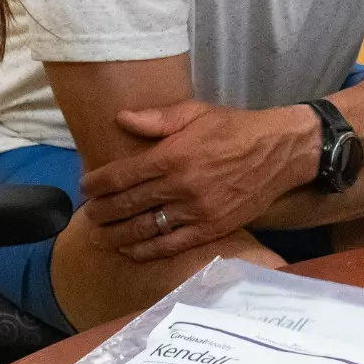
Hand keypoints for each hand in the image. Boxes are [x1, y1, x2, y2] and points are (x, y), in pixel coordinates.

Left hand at [77, 101, 317, 261]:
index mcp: (173, 156)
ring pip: (144, 229)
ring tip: (99, 236)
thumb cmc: (234, 129)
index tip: (85, 188)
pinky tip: (129, 250)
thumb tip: (120, 118)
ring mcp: (196, 211)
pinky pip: (171, 245)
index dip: (97, 184)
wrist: (278, 153)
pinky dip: (145, 251)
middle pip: (127, 205)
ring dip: (116, 235)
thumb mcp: (196, 112)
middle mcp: (181, 187)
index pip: (121, 176)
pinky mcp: (211, 229)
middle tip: (88, 215)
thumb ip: (157, 118)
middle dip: (101, 212)